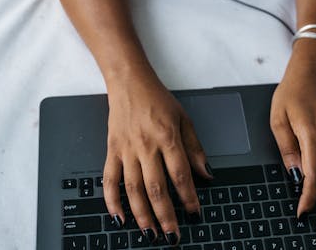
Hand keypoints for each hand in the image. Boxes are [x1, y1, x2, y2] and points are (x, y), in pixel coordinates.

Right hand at [103, 68, 211, 243]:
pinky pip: (109, 179)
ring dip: (142, 215)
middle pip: (156, 188)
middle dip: (166, 216)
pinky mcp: (112, 150)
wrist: (129, 81)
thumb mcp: (183, 118)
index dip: (189, 197)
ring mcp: (127, 149)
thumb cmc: (157, 98)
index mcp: (167, 136)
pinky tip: (120, 217)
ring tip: (150, 233)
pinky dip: (112, 201)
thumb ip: (195, 147)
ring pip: (133, 189)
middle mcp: (146, 145)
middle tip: (172, 236)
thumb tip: (206, 173)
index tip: (195, 213)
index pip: (180, 174)